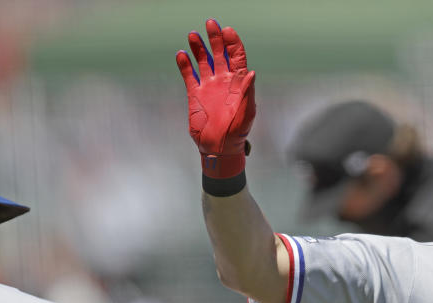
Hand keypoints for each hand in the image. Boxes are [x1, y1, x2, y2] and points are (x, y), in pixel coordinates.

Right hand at [176, 19, 255, 177]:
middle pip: (220, 54)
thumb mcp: (246, 114)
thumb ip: (247, 93)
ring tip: (193, 35)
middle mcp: (223, 81)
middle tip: (210, 24)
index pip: (237, 57)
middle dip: (216, 38)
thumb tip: (251, 73)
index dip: (233, 43)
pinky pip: (189, 75)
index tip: (227, 32)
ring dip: (199, 48)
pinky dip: (185, 65)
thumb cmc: (236, 133)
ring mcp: (209, 86)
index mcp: (238, 83)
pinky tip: (181, 54)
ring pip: (203, 61)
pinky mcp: (195, 94)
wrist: (218, 148)